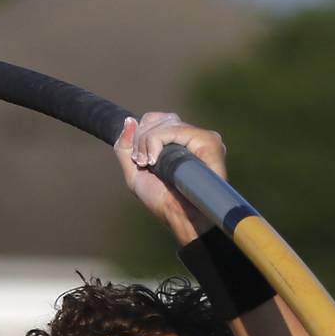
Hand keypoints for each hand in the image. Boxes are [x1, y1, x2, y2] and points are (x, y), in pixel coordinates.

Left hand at [114, 112, 226, 244]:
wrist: (179, 217)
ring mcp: (202, 138)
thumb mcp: (134, 174)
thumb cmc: (162, 202)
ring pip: (166, 122)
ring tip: (149, 164)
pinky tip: (155, 160)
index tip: (139, 160)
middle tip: (143, 163)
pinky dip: (157, 141)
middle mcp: (192, 138)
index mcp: (178, 143)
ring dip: (147, 141)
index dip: (141, 134)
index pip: (155, 120)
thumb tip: (129, 119)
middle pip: (159, 118)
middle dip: (141, 138)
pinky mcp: (208, 142)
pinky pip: (174, 129)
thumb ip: (125, 147)